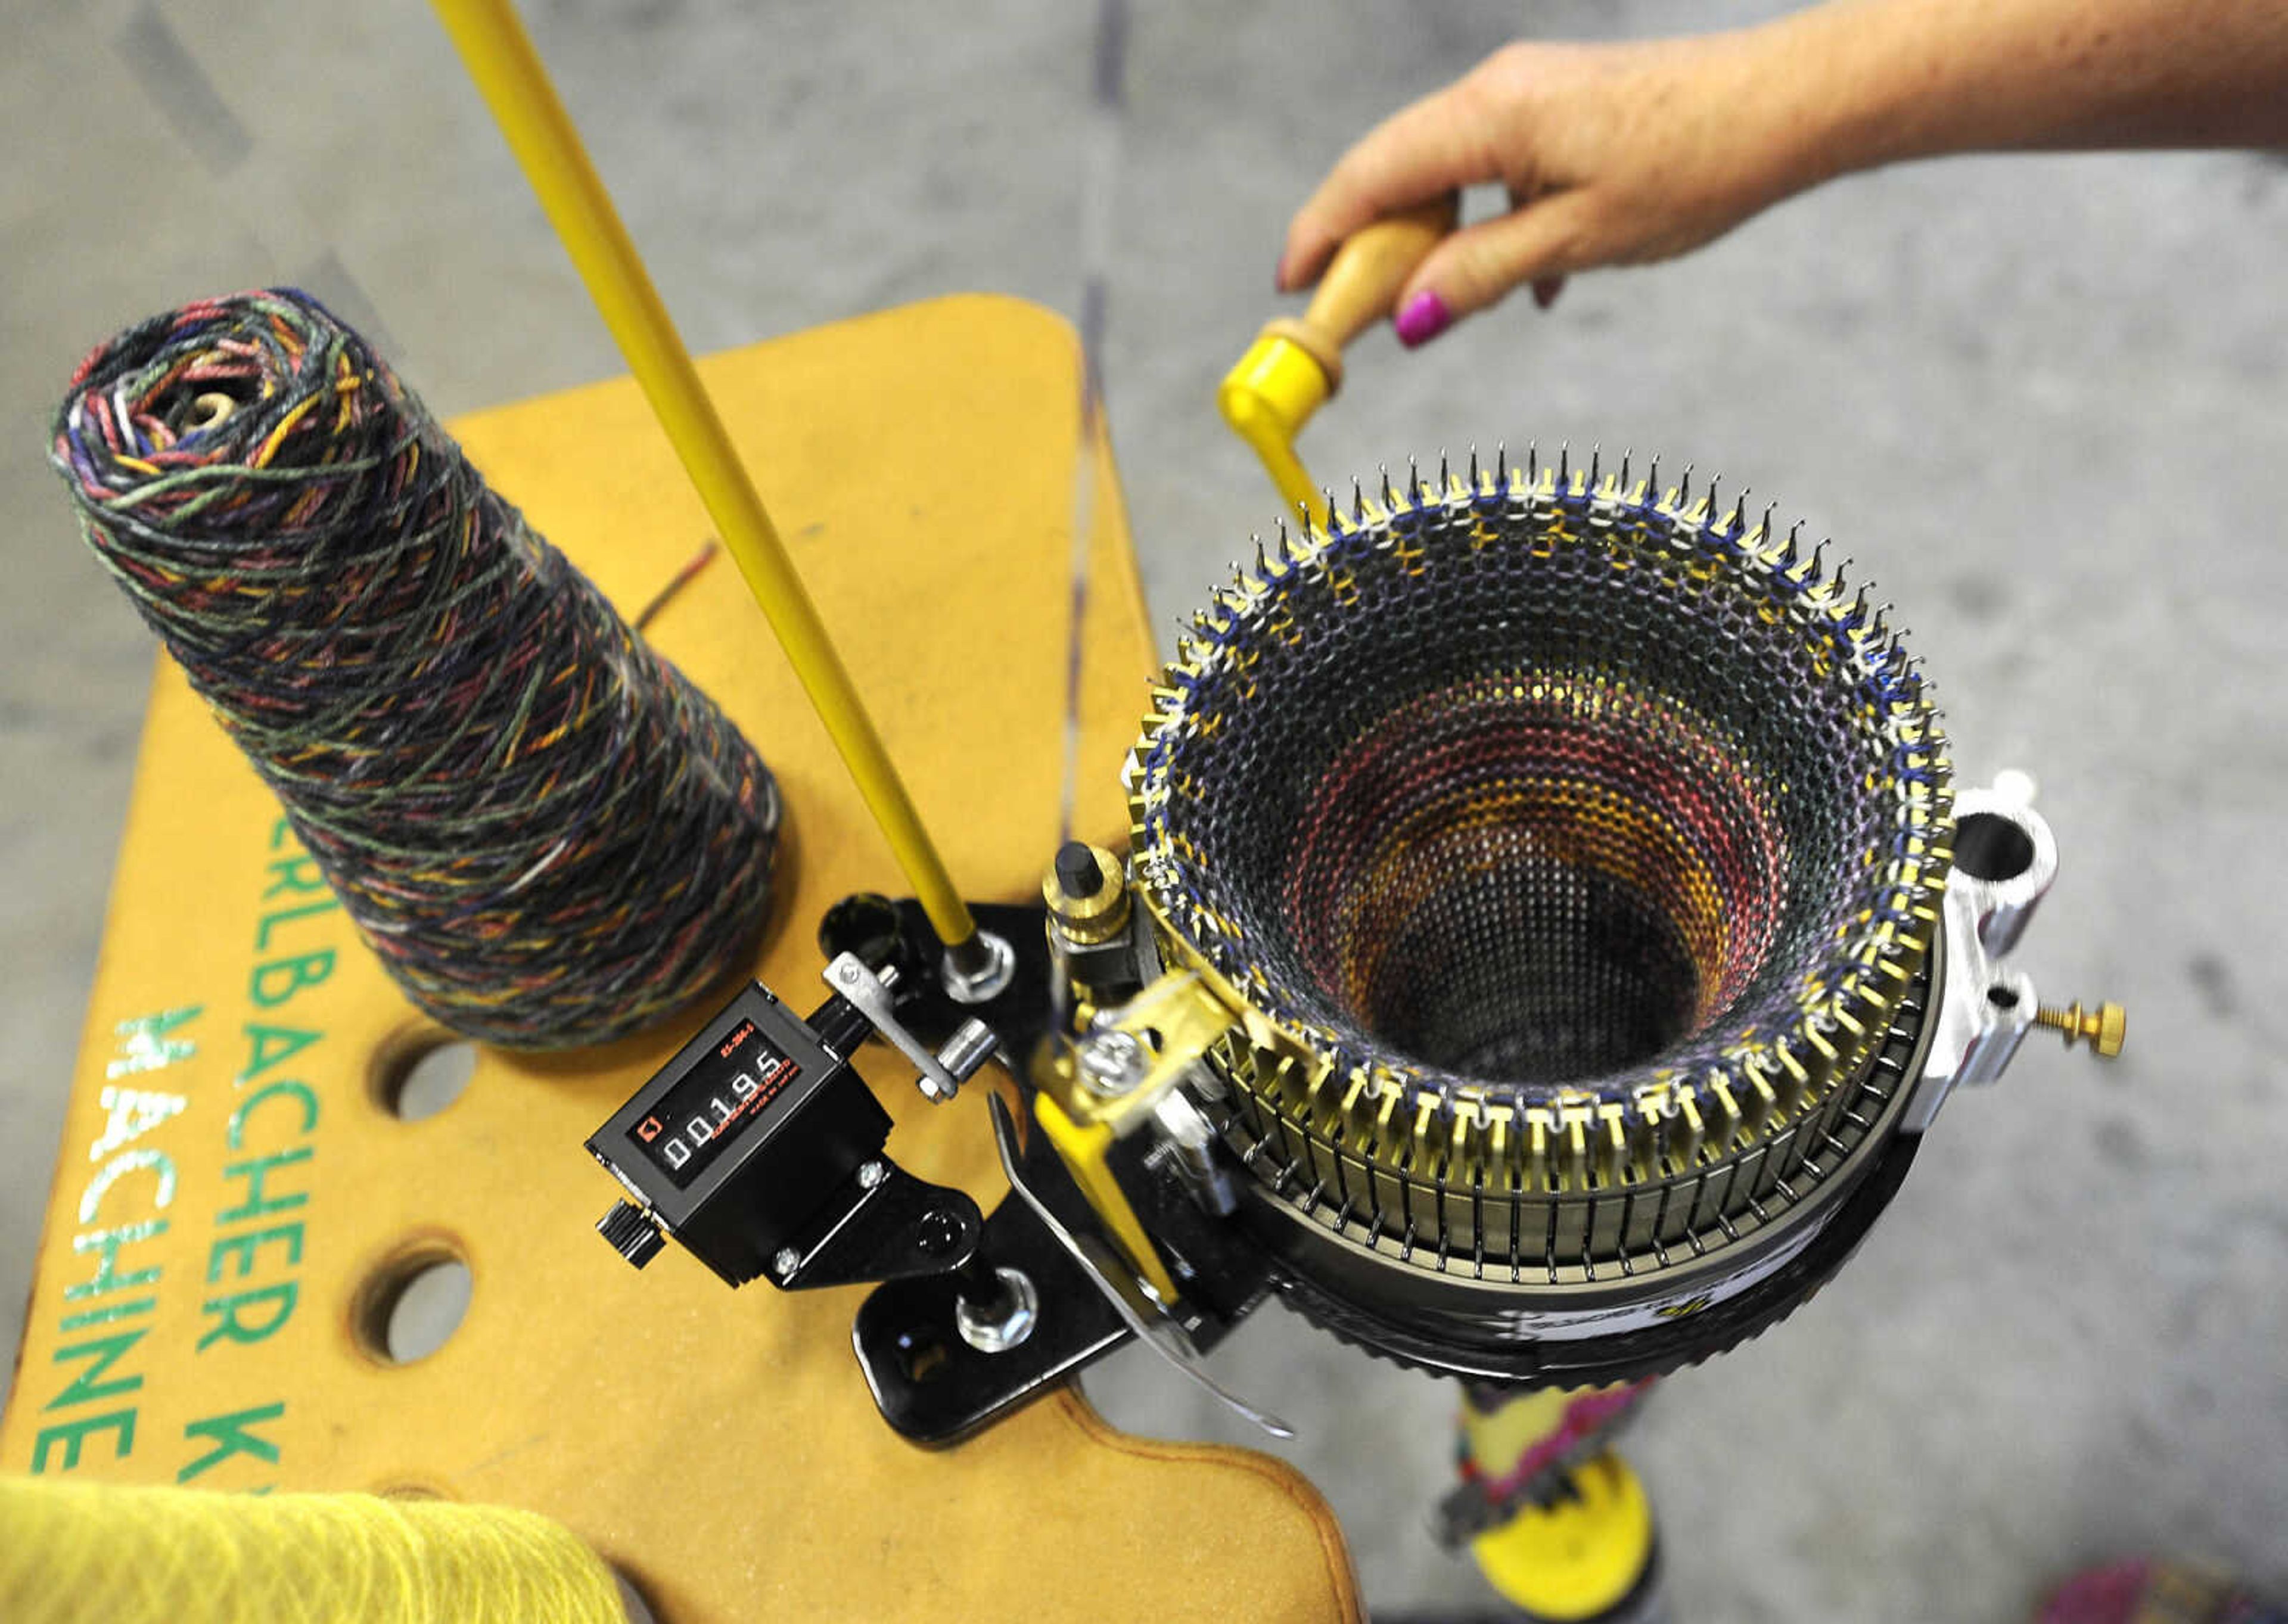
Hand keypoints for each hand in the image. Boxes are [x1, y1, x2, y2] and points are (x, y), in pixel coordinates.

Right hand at [1277, 32, 1820, 345]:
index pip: (1371, 175)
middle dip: (1366, 247)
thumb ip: (1481, 273)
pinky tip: (1527, 285)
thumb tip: (1406, 318)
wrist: (1789, 107)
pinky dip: (1486, 222)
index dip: (1320, 234)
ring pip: (1445, 169)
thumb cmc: (1695, 168)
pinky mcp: (1562, 105)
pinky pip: (1494, 166)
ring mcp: (1530, 92)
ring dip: (1431, 239)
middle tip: (1348, 318)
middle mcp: (1498, 89)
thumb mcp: (1579, 241)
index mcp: (1491, 115)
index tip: (1290, 290)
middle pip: (1396, 170)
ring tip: (1432, 308)